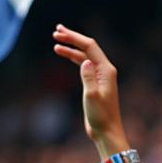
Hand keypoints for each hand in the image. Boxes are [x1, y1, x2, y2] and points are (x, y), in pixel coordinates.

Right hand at [53, 24, 127, 151]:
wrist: (106, 131)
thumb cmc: (100, 116)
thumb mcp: (92, 96)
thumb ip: (88, 77)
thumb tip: (85, 61)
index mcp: (106, 70)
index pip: (89, 47)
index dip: (74, 38)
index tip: (58, 33)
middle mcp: (105, 70)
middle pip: (88, 48)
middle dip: (72, 39)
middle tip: (56, 31)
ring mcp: (100, 76)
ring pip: (85, 56)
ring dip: (71, 48)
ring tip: (55, 42)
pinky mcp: (95, 83)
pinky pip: (84, 66)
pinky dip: (74, 59)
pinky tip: (65, 55)